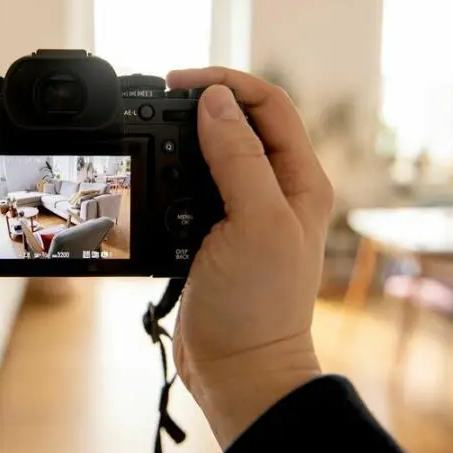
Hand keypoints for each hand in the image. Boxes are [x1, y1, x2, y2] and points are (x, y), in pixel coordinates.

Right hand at [166, 67, 333, 447]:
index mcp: (300, 179)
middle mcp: (277, 188)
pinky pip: (194, 184)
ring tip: (152, 132)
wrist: (238, 369)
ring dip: (184, 135)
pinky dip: (173, 171)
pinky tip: (155, 174)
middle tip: (159, 102)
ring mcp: (246, 209)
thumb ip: (238, 158)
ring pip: (214, 150)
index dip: (226, 83)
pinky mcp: (217, 230)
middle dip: (202, 103)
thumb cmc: (259, 306)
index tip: (178, 84)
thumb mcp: (255, 222)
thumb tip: (216, 102)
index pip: (269, 104)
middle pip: (241, 121)